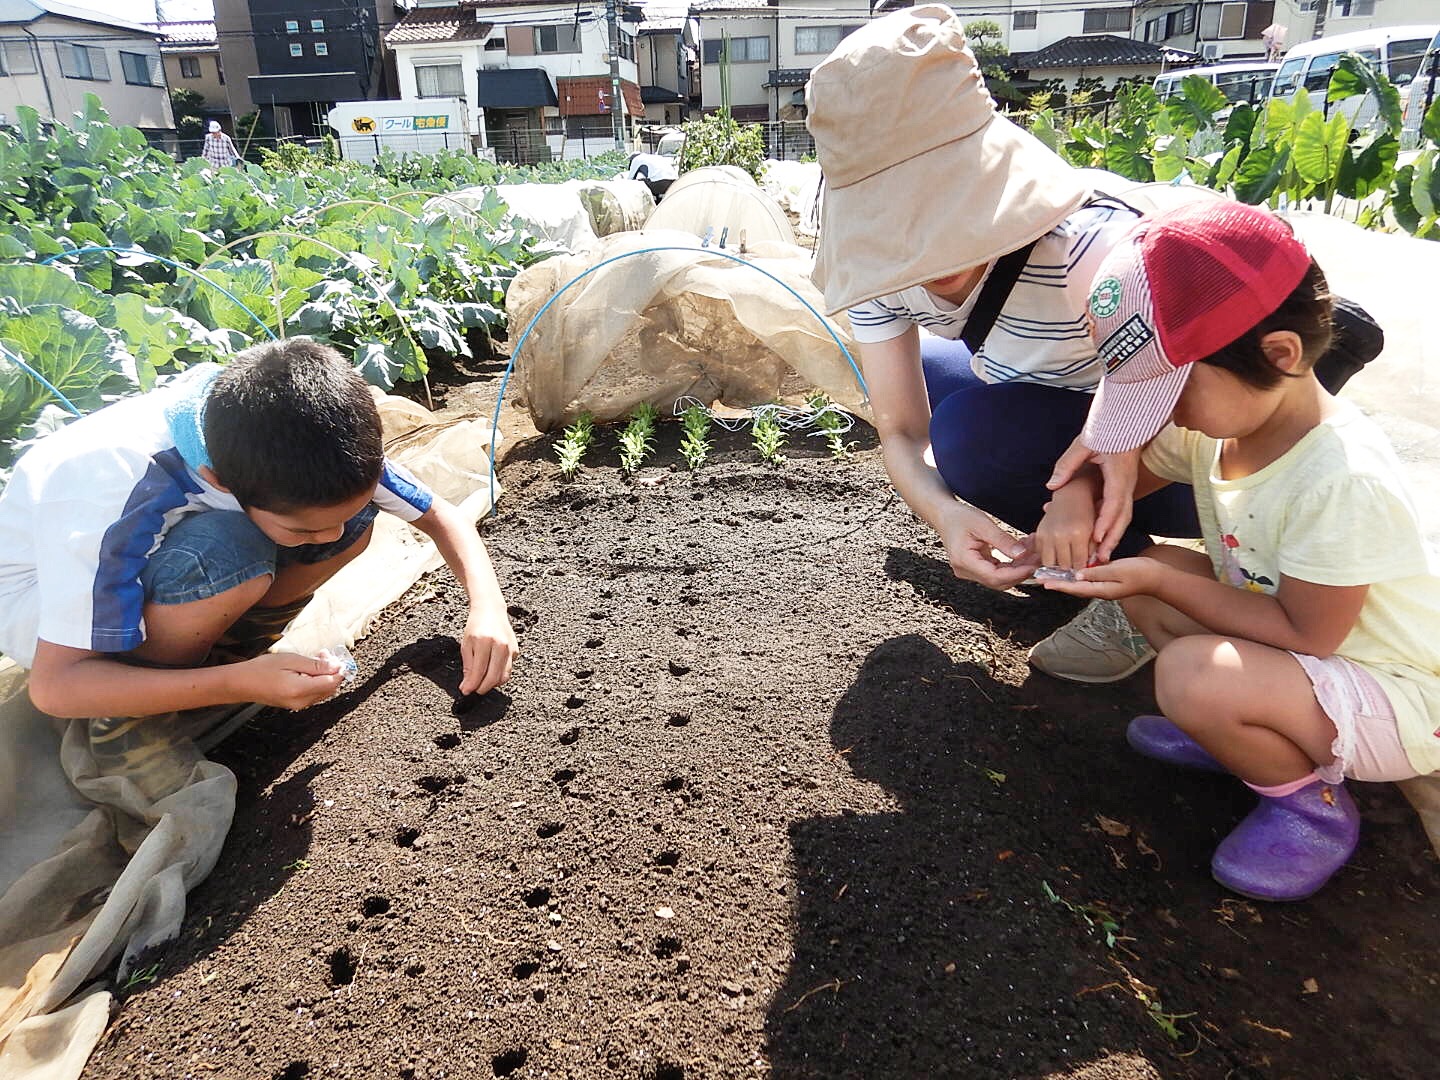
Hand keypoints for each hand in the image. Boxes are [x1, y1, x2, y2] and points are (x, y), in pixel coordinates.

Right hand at [239, 652, 346, 710]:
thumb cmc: (262, 669)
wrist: (241, 684)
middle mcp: (302, 701)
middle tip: (323, 654)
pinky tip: (308, 669)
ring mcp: (299, 705)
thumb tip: (336, 666)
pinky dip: (316, 681)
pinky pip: (314, 693)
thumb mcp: (290, 660)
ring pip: (324, 691)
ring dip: (325, 675)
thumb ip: (315, 665)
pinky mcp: (295, 704)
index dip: (338, 669)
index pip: (332, 682)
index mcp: (301, 690)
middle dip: (332, 671)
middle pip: (331, 688)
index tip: (336, 656)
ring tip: (315, 659)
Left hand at [460, 605, 518, 695]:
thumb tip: (467, 686)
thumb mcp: (466, 645)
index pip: (479, 672)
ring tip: (482, 681)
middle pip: (494, 677)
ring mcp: (510, 648)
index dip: (471, 685)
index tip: (465, 691)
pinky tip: (491, 669)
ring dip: (492, 684)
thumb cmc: (476, 626)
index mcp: (484, 642)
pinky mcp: (516, 650)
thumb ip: (468, 667)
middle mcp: (500, 645)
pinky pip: (508, 669)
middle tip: (474, 690)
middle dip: (483, 688)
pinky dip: (499, 674)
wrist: (491, 610)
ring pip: (503, 676)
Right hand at [937, 505, 1039, 590]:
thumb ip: (1002, 540)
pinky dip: (1011, 563)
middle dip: (1021, 571)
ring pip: (1000, 578)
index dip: (1016, 574)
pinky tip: (1023, 551)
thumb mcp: (983, 524)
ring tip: (1033, 551)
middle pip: (998, 581)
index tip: (1033, 565)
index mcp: (964, 561)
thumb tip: (1022, 554)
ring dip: (1018, 567)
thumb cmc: (960, 517)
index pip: (994, 577)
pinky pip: (997, 571)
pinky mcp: (976, 568)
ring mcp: (970, 572)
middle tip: (1039, 558)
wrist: (945, 515)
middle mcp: (965, 571)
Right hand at [1035, 488, 1097, 569]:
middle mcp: (1060, 536)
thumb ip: (1093, 551)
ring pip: (1050, 563)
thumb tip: (1090, 567)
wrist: (1071, 496)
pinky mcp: (1039, 534)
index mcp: (1078, 534)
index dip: (1082, 569)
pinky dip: (1048, 557)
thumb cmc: (1085, 512)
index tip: (1083, 570)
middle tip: (1074, 567)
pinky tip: (1056, 554)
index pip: (1079, 563)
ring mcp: (1048, 535)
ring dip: (1057, 565)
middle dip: (1070, 568)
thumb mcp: (1095, 530)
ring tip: (1064, 562)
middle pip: (1064, 566)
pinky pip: (1041, 554)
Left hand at [1039, 557, 1161, 600]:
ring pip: (1079, 583)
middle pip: (1074, 587)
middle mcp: (1100, 590)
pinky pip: (1087, 578)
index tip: (1044, 583)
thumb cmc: (1140, 572)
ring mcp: (1103, 586)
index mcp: (1101, 590)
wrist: (1157, 577)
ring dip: (1065, 579)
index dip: (1059, 585)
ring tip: (1050, 575)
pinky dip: (1076, 574)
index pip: (1075, 588)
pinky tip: (1070, 569)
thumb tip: (1077, 575)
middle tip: (1040, 579)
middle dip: (1057, 583)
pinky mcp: (1106, 579)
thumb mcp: (1117, 570)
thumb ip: (1097, 573)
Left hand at [1048, 437, 1139, 562]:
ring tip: (1101, 556)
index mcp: (1119, 474)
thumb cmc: (1106, 429)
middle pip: (1123, 517)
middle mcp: (1126, 483)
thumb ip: (1067, 464)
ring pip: (1123, 516)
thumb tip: (1052, 485)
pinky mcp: (1123, 487)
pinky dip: (1110, 526)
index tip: (1095, 539)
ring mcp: (1127, 486)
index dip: (1104, 523)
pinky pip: (1119, 510)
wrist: (1125, 420)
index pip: (1114, 503)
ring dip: (1113, 536)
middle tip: (1101, 559)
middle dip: (1112, 538)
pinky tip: (1099, 539)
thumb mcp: (1084, 443)